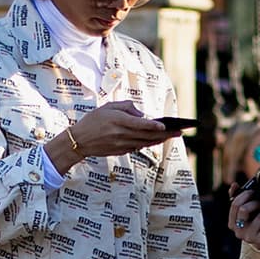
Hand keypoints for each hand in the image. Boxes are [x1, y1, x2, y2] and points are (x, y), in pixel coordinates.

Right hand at [45, 101, 172, 172]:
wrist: (79, 141)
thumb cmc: (94, 120)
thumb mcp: (108, 107)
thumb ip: (127, 107)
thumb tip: (142, 115)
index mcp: (118, 121)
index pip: (139, 124)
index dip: (153, 125)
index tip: (165, 125)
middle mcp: (121, 135)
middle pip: (147, 135)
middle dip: (165, 134)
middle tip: (179, 131)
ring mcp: (122, 145)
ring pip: (145, 142)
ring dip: (160, 139)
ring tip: (173, 135)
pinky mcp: (121, 151)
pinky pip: (138, 146)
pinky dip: (149, 143)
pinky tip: (158, 139)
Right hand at [228, 184, 259, 250]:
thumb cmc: (253, 223)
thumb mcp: (244, 213)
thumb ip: (237, 199)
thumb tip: (234, 185)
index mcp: (232, 223)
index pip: (235, 205)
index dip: (245, 195)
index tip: (252, 192)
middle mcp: (238, 231)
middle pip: (244, 210)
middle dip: (256, 203)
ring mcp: (249, 236)